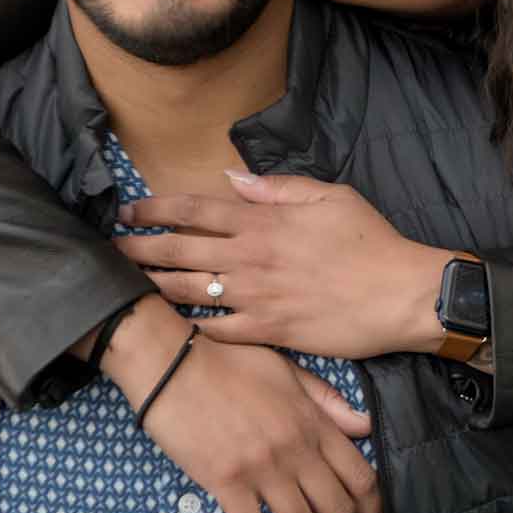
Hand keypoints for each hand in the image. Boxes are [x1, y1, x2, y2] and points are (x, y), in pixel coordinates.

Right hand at [98, 297, 385, 512]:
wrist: (173, 361)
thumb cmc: (229, 361)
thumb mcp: (288, 370)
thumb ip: (328, 401)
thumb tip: (365, 426)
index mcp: (314, 423)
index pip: (361, 478)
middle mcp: (296, 449)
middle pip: (338, 511)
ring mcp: (262, 467)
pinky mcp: (226, 481)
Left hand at [115, 171, 448, 358]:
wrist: (401, 295)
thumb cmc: (370, 241)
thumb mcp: (329, 196)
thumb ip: (276, 188)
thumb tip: (231, 179)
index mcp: (262, 221)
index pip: (193, 210)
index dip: (154, 208)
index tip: (129, 210)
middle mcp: (251, 258)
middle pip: (179, 250)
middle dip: (138, 248)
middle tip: (111, 248)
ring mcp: (256, 298)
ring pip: (189, 291)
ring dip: (155, 285)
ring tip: (130, 284)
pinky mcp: (269, 333)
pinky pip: (218, 332)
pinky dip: (192, 328)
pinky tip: (174, 325)